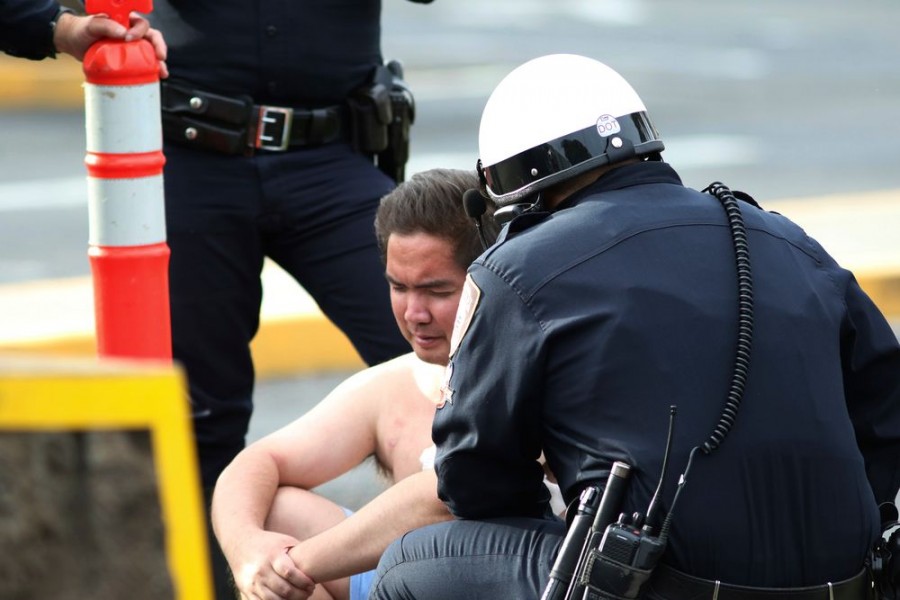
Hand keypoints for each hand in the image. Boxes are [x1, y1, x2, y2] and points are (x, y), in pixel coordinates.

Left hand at [53, 11, 168, 77]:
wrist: (73, 43)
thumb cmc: (81, 30)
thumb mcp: (91, 25)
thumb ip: (105, 25)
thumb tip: (122, 33)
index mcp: (125, 21)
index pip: (140, 24)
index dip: (140, 31)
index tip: (130, 39)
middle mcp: (132, 32)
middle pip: (152, 37)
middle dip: (159, 46)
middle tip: (160, 57)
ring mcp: (132, 47)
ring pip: (151, 51)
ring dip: (159, 62)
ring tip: (162, 72)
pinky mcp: (129, 59)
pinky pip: (144, 63)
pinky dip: (151, 70)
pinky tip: (156, 77)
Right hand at [228, 530, 316, 599]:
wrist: (240, 543)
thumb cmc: (269, 543)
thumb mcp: (285, 541)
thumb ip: (300, 553)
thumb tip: (320, 565)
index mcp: (271, 555)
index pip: (289, 573)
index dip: (304, 582)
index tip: (312, 584)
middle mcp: (260, 570)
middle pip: (284, 590)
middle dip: (300, 595)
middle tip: (309, 592)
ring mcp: (252, 582)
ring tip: (300, 597)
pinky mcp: (246, 591)